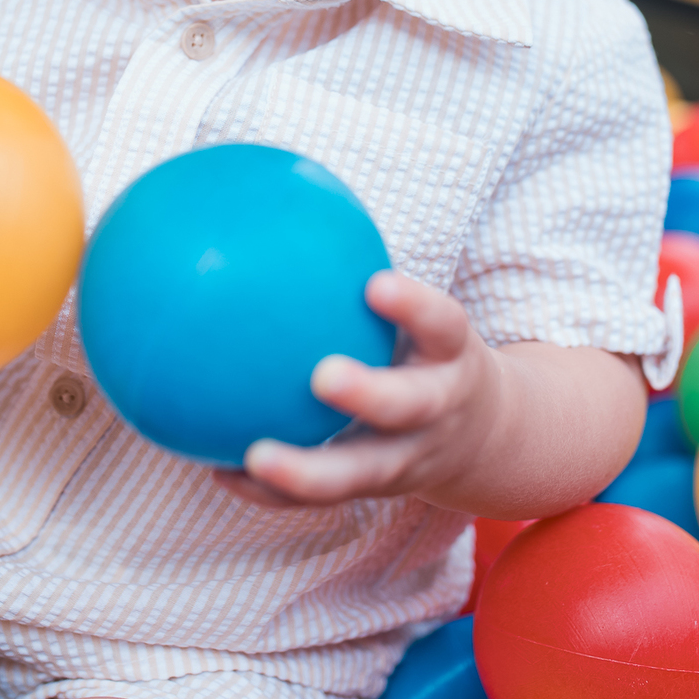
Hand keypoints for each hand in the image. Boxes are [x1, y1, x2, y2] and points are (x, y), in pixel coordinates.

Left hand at [216, 271, 505, 512]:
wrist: (484, 436)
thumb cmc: (425, 351)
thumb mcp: (423, 315)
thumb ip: (367, 270)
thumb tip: (278, 198)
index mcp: (451, 358)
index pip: (444, 325)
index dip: (415, 308)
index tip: (377, 285)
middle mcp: (436, 412)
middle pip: (408, 408)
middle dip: (369, 395)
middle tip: (322, 376)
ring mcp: (409, 460)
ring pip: (360, 473)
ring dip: (308, 469)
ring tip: (252, 454)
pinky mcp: (375, 493)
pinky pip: (319, 500)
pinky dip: (269, 489)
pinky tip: (214, 467)